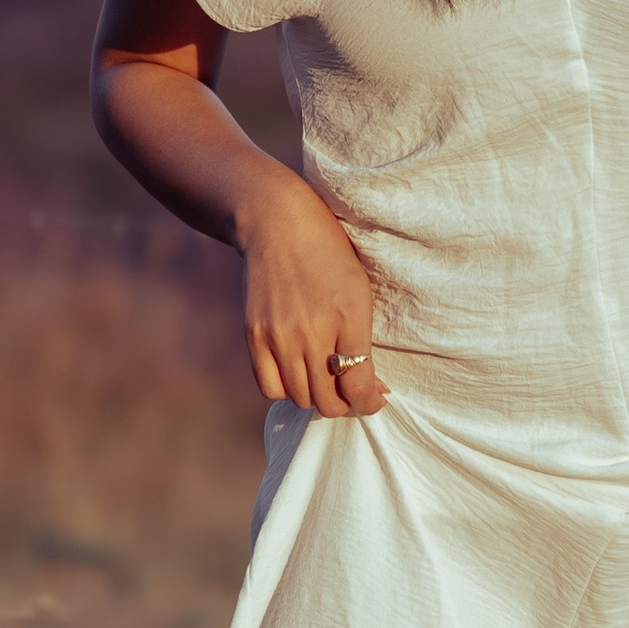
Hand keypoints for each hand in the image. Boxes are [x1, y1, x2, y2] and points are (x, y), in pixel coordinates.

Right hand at [237, 164, 386, 417]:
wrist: (276, 223)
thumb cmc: (328, 255)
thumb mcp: (359, 292)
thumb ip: (364, 341)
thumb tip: (372, 388)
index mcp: (348, 318)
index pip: (359, 385)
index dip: (370, 403)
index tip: (373, 400)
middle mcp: (312, 332)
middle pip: (328, 401)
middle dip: (344, 404)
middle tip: (348, 391)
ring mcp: (279, 336)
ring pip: (300, 398)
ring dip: (315, 397)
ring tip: (323, 380)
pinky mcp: (254, 336)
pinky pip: (269, 387)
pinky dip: (286, 389)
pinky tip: (296, 373)